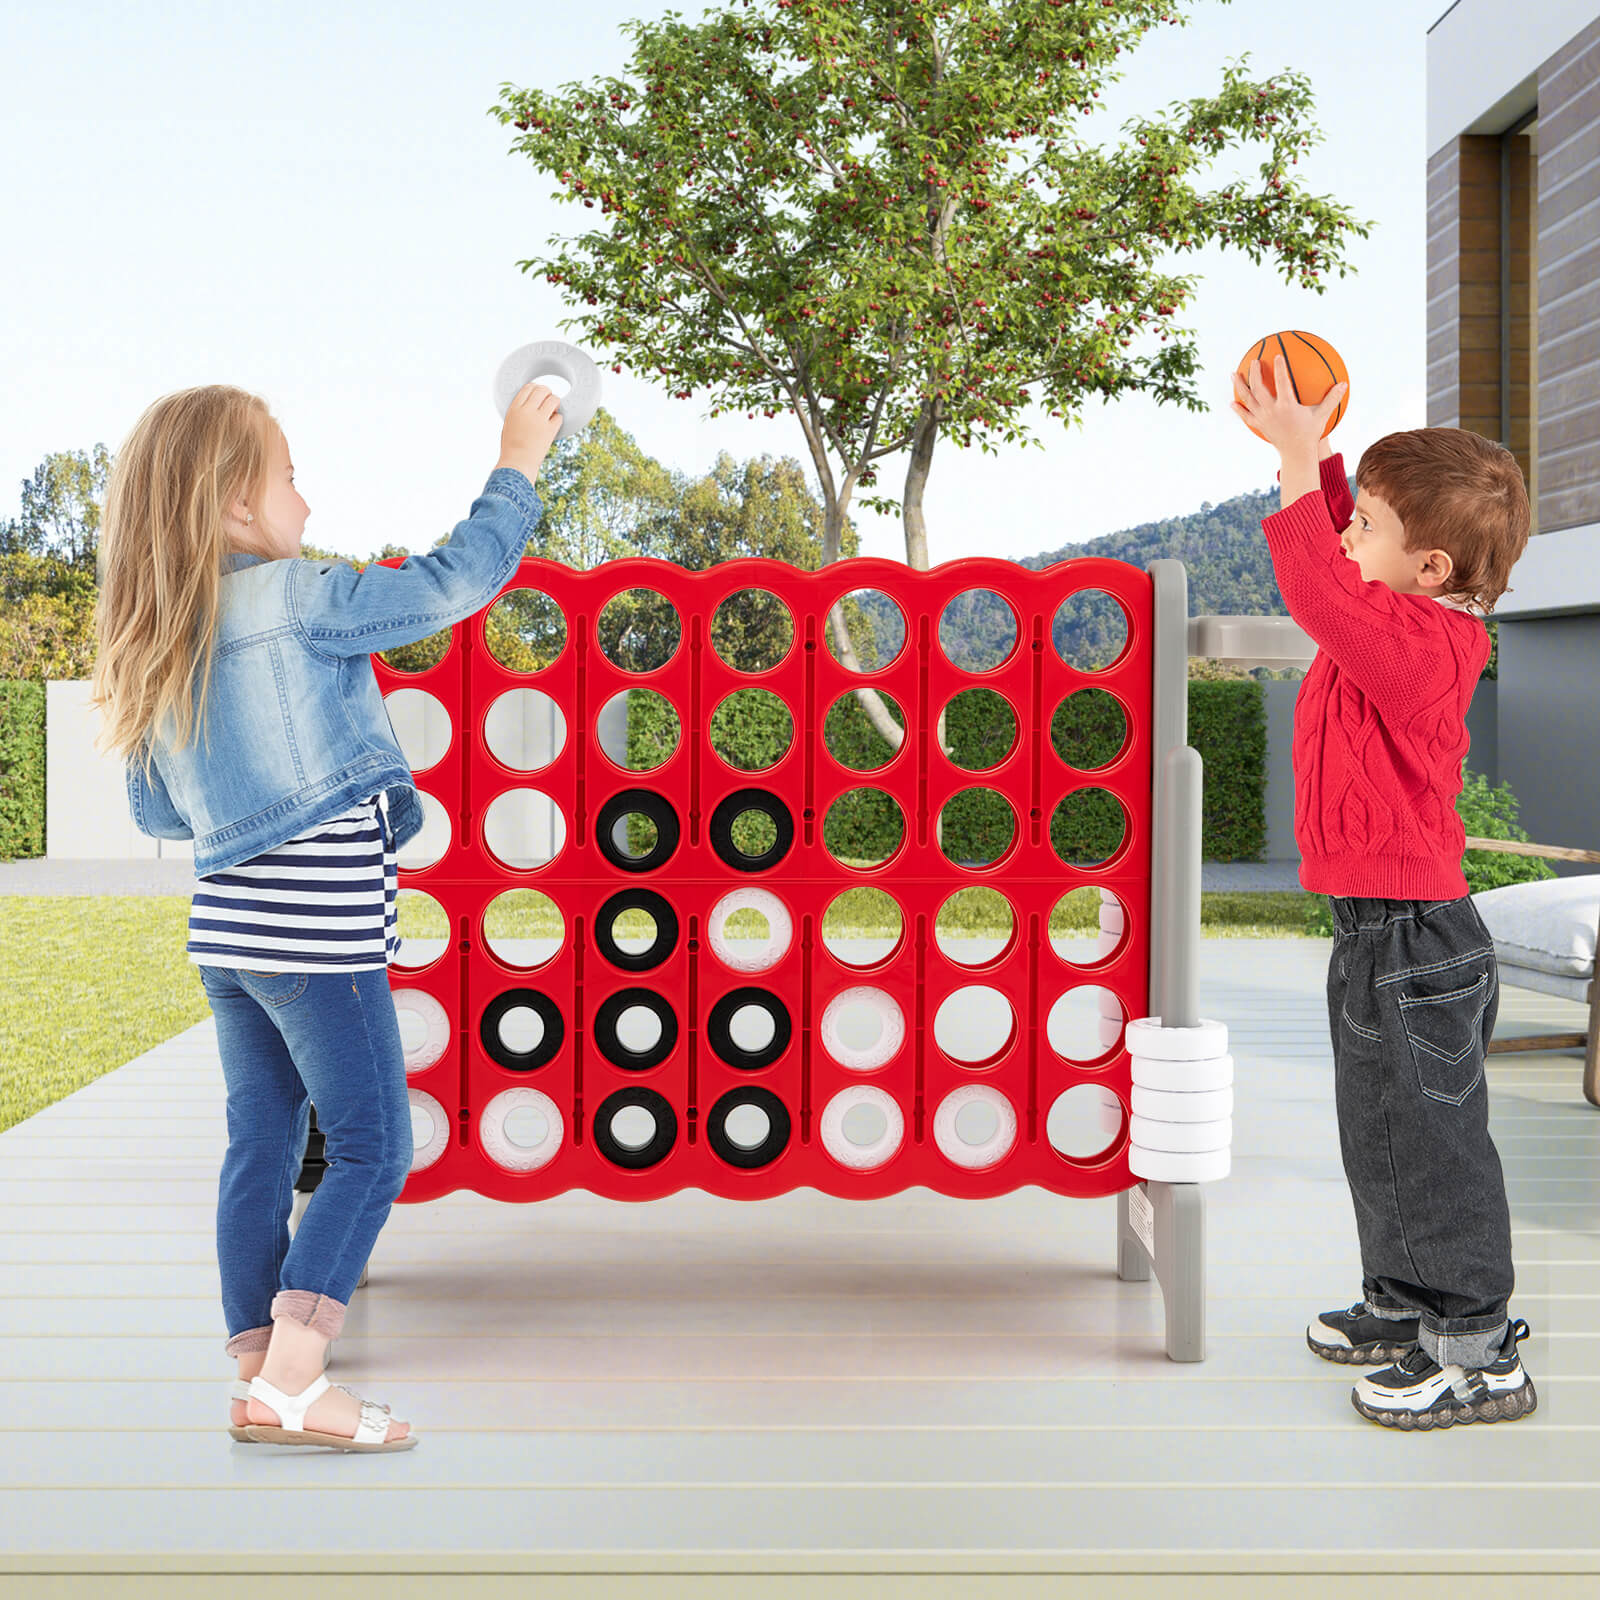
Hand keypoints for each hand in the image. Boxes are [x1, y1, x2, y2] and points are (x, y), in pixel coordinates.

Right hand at [497, 381, 563, 480]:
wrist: (517, 463)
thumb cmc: (511, 447)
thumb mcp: (509, 424)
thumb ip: (518, 413)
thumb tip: (529, 405)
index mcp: (515, 409)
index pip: (528, 388)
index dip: (536, 388)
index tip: (539, 393)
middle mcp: (527, 411)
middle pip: (542, 390)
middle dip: (547, 393)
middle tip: (549, 400)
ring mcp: (539, 420)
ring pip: (554, 400)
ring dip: (555, 403)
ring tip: (553, 410)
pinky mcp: (550, 430)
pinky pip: (559, 417)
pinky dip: (558, 419)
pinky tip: (554, 423)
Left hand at [1231, 354, 1346, 455]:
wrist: (1296, 454)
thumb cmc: (1310, 433)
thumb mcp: (1321, 415)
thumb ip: (1332, 399)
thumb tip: (1344, 384)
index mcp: (1287, 406)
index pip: (1282, 382)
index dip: (1280, 368)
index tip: (1277, 355)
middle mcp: (1271, 411)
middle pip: (1258, 388)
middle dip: (1254, 373)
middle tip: (1254, 361)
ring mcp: (1263, 418)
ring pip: (1247, 399)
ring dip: (1240, 386)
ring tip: (1233, 374)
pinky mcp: (1259, 425)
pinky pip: (1246, 415)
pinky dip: (1239, 409)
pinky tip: (1232, 402)